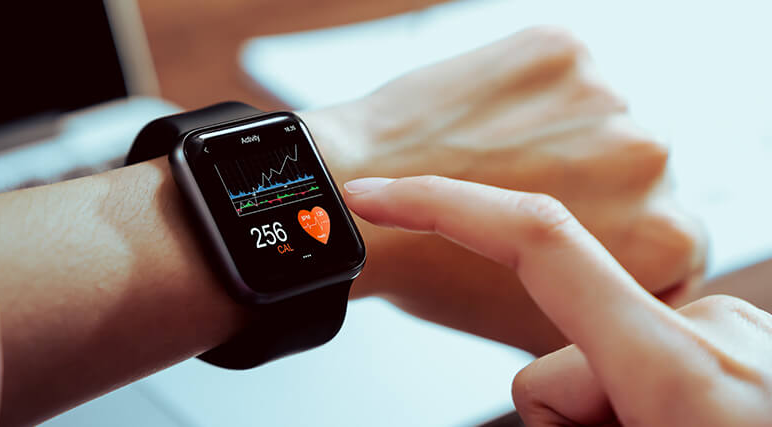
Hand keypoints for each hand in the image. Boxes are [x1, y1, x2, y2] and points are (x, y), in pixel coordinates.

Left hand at [303, 27, 705, 353]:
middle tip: (525, 196)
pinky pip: (555, 76)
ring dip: (559, 135)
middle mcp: (649, 160)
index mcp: (666, 237)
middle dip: (590, 183)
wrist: (355, 199)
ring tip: (498, 161)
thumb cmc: (433, 267)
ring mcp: (605, 98)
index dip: (616, 235)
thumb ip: (599, 307)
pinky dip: (526, 95)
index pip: (670, 232)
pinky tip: (485, 125)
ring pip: (593, 119)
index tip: (578, 233)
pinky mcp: (560, 51)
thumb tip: (616, 304)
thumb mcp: (535, 323)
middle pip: (634, 171)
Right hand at [343, 175, 771, 425]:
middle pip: (557, 354)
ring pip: (602, 361)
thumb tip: (528, 402)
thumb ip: (559, 417)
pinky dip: (642, 403)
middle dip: (558, 417)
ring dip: (604, 416)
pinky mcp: (745, 346)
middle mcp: (710, 330)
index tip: (381, 197)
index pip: (537, 242)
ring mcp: (733, 336)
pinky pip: (651, 359)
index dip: (446, 206)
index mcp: (679, 367)